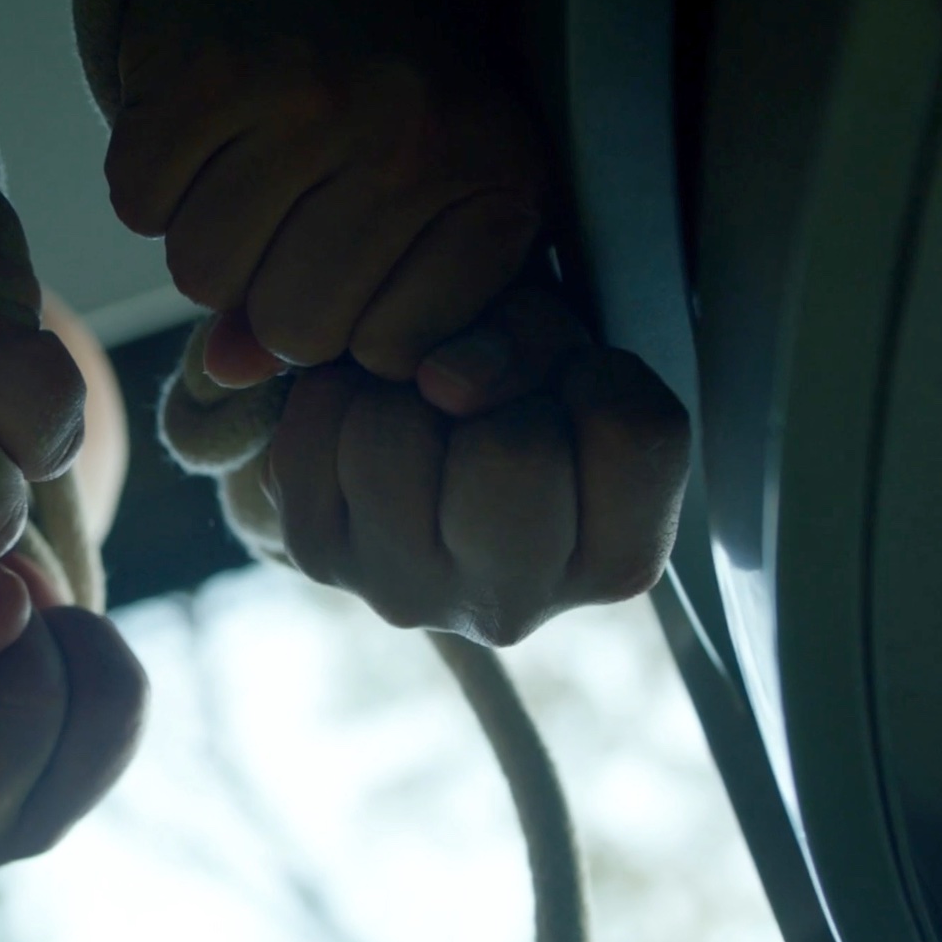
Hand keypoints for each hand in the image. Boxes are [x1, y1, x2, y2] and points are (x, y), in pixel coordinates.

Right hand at [108, 0, 546, 386]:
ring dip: (205, 242)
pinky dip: (151, 190)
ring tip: (246, 177)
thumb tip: (228, 370)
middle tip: (291, 220)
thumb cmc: (380, 111)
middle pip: (291, 322)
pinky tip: (199, 142)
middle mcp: (409, 135)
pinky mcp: (209, 70)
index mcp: (492, 181)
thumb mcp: (418, 215)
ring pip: (204, 274)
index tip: (362, 266)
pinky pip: (139, 206)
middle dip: (272, 293)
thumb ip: (351, 319)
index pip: (386, 349)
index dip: (354, 323)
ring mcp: (308, 96)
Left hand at [263, 287, 690, 644]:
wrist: (415, 440)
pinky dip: (331, 393)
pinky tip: (360, 418)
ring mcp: (407, 592)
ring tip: (415, 402)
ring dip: (397, 386)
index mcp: (616, 560)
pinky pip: (313, 432)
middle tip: (478, 400)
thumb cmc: (517, 394)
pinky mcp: (321, 557)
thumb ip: (534, 337)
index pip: (629, 436)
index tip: (561, 386)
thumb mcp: (562, 344)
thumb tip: (442, 381)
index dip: (590, 374)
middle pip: (508, 456)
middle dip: (490, 389)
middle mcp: (513, 604)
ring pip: (393, 436)